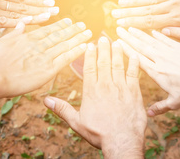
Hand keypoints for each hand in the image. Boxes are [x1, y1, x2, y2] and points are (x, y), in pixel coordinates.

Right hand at [0, 19, 91, 96]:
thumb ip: (14, 32)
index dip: (60, 25)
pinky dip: (76, 52)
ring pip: (65, 45)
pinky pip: (66, 59)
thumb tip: (21, 23)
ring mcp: (45, 56)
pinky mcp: (48, 69)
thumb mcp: (0, 42)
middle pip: (59, 35)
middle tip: (83, 25)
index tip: (68, 21)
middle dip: (72, 30)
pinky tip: (85, 47)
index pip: (48, 30)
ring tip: (88, 33)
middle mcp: (39, 45)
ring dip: (78, 38)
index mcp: (28, 38)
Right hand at [44, 37, 145, 157]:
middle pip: (103, 62)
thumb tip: (45, 101)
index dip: (89, 55)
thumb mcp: (77, 122)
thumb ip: (62, 109)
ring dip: (117, 52)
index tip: (89, 45)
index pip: (89, 67)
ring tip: (116, 42)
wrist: (122, 141)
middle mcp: (106, 86)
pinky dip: (133, 63)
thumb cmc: (99, 133)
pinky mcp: (134, 92)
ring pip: (118, 64)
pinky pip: (134, 73)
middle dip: (103, 48)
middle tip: (103, 37)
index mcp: (91, 91)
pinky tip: (133, 55)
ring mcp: (121, 87)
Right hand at [114, 0, 179, 40]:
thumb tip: (163, 32)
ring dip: (135, 0)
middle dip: (128, 12)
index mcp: (178, 18)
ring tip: (121, 1)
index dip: (133, 23)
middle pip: (146, 8)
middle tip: (113, 13)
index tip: (120, 24)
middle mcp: (175, 4)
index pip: (150, 21)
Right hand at [116, 27, 179, 115]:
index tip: (117, 43)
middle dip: (128, 38)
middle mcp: (161, 60)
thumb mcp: (174, 102)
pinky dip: (158, 35)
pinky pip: (166, 39)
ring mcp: (170, 52)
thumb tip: (148, 114)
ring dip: (140, 34)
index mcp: (156, 73)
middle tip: (118, 29)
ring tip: (130, 27)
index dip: (126, 50)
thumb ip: (160, 107)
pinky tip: (151, 31)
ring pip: (152, 41)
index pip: (137, 59)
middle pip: (141, 47)